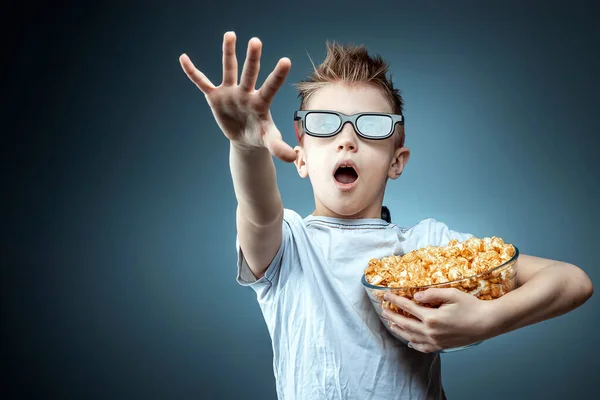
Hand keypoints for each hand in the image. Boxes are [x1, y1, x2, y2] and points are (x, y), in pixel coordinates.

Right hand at [179, 31, 295, 161]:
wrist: (245, 138)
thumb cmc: (260, 136)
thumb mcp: (269, 141)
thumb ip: (279, 147)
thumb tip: (292, 157)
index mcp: (261, 101)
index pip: (271, 87)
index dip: (277, 75)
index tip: (286, 61)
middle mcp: (246, 92)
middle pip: (250, 73)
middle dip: (252, 58)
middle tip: (255, 41)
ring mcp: (230, 92)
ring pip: (229, 69)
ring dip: (228, 52)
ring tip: (230, 34)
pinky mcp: (215, 97)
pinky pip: (201, 82)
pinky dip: (192, 72)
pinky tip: (183, 58)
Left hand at [382, 288, 492, 352]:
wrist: (487, 323)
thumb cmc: (471, 306)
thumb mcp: (451, 294)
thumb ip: (431, 294)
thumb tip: (415, 296)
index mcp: (431, 317)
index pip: (408, 307)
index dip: (395, 300)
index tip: (386, 295)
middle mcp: (431, 331)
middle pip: (405, 323)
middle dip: (392, 315)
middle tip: (383, 309)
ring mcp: (436, 341)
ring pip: (411, 337)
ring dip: (399, 330)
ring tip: (391, 323)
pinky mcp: (442, 346)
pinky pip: (423, 348)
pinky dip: (413, 344)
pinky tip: (409, 341)